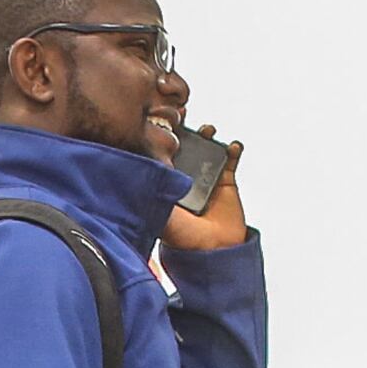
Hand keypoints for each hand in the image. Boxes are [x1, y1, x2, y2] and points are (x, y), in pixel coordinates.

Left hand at [162, 128, 247, 255]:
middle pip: (185, 146)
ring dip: (208, 136)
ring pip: (208, 149)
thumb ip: (151, 197)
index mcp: (167, 183)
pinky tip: (233, 146)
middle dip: (185, 130)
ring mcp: (207, 178)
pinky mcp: (227, 182)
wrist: (214, 251)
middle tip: (184, 116)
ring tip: (208, 131)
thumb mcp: (160, 214)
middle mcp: (186, 178)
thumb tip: (133, 177)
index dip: (163, 137)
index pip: (163, 154)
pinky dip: (234, 149)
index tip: (161, 120)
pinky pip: (231, 160)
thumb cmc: (183, 237)